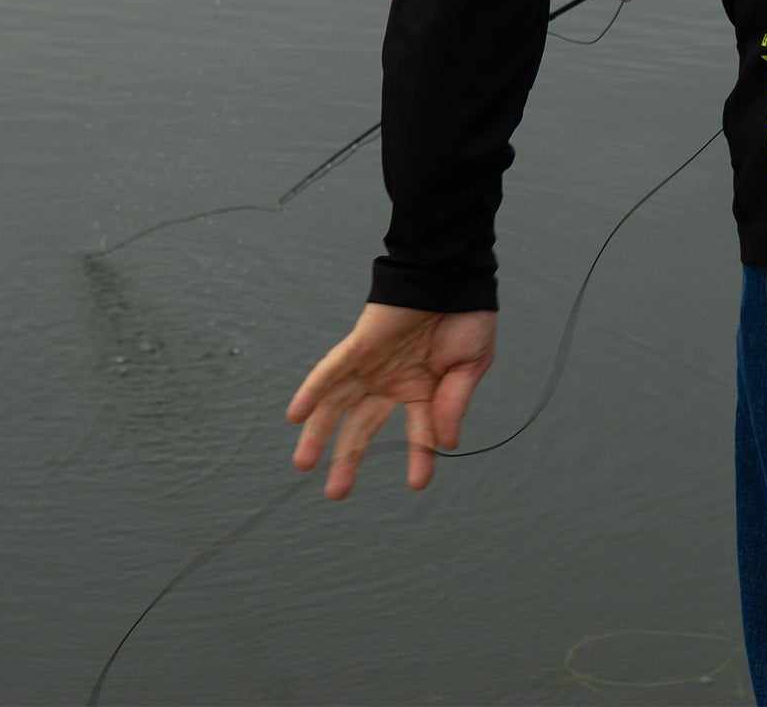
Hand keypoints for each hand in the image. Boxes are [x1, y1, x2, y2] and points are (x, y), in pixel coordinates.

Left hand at [286, 302, 496, 498]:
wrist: (452, 272)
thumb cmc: (466, 314)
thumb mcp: (470, 365)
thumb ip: (454, 404)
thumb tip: (445, 446)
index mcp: (422, 388)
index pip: (418, 432)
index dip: (419, 458)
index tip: (418, 484)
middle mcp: (391, 381)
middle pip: (362, 426)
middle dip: (348, 459)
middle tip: (335, 493)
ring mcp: (372, 364)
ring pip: (339, 404)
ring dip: (319, 434)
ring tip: (303, 465)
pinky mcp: (360, 344)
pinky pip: (331, 369)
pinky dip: (313, 391)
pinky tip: (296, 415)